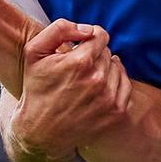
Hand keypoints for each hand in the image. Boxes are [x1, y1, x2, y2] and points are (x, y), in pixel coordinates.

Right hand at [13, 20, 132, 161]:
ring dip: (105, 70)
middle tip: (78, 69)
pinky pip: (126, 86)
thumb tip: (88, 29)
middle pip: (108, 52)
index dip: (90, 39)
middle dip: (94, 56)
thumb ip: (59, 29)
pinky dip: (115, 84)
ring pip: (117, 68)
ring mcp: (109, 97)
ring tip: (86, 81)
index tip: (81, 48)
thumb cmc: (36, 89)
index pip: (101, 36)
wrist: (41, 131)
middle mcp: (97, 79)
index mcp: (80, 62)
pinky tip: (99, 90)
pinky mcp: (116, 112)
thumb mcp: (34, 52)